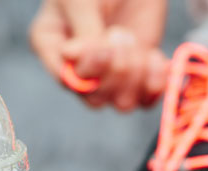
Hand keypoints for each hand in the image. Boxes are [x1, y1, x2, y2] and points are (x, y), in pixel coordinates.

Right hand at [29, 0, 167, 110]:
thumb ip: (83, 29)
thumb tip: (74, 59)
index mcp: (52, 46)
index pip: (66, 80)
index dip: (88, 70)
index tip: (102, 44)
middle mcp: (78, 66)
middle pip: (94, 99)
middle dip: (114, 72)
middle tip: (120, 33)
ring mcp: (109, 73)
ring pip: (121, 103)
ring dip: (134, 76)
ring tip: (132, 39)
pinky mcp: (138, 73)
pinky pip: (147, 99)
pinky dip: (155, 83)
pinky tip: (154, 57)